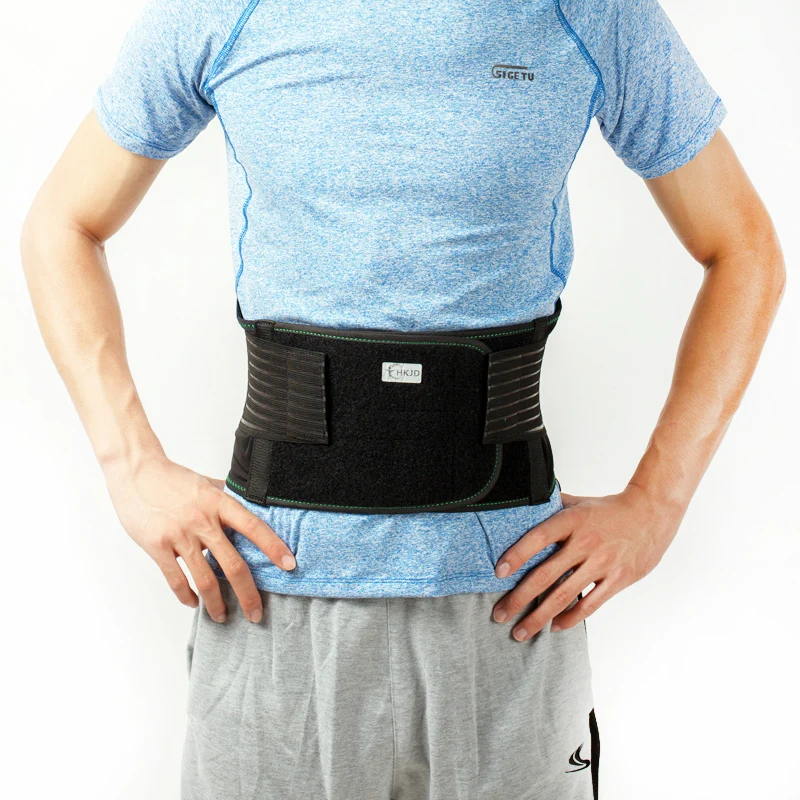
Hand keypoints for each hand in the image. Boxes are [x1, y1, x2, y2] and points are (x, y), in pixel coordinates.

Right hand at [104, 453, 295, 623]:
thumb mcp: (206, 483)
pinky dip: (187, 596)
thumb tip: (250, 504)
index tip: (289, 565)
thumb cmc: (172, 478)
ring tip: (222, 616)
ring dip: (216, 604)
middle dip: (248, 594)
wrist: (135, 471)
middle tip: (256, 613)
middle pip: (233, 564)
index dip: (274, 547)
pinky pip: (176, 579)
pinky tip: (194, 602)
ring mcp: (179, 535)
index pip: (254, 526)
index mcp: (218, 502)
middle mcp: (202, 520)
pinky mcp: (157, 546)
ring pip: (205, 579)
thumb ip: (226, 497)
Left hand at [491, 484, 682, 638]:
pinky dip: (570, 618)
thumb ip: (552, 508)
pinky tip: (554, 627)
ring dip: (539, 617)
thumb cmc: (609, 508)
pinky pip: (590, 605)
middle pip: (545, 575)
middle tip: (500, 615)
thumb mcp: (579, 503)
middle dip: (519, 599)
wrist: (651, 513)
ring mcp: (602, 563)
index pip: (537, 538)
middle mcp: (584, 543)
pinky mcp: (617, 579)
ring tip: (520, 632)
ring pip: (564, 596)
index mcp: (572, 521)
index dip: (516, 555)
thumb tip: (523, 511)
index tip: (498, 573)